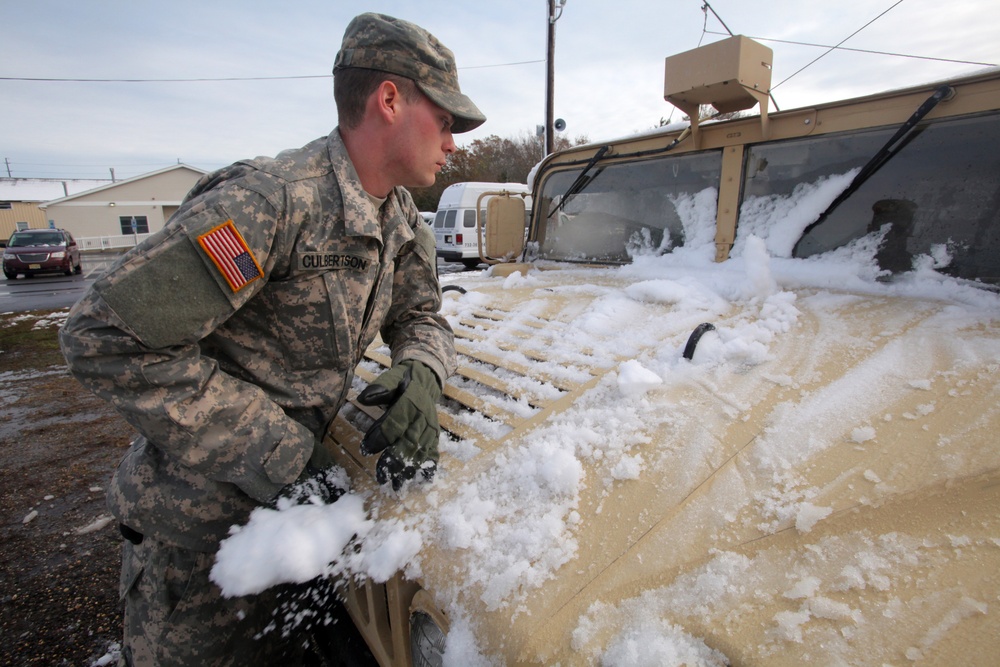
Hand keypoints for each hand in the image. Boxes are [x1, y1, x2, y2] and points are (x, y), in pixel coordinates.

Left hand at [357, 360, 441, 489]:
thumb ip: (378, 388)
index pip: (395, 423)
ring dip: (409, 470)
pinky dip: (429, 467)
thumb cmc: (401, 382)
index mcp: (411, 402)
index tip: (365, 449)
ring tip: (397, 485)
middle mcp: (423, 417)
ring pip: (420, 451)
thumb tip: (363, 398)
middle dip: (394, 462)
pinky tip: (423, 480)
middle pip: (408, 442)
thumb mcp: (390, 379)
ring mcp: (431, 428)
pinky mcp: (435, 435)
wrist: (426, 380)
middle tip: (381, 478)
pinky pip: (433, 452)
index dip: (380, 437)